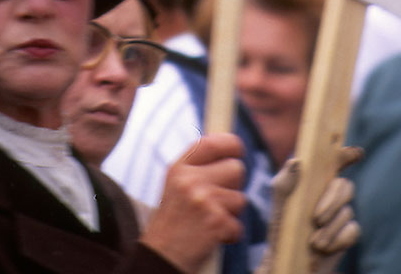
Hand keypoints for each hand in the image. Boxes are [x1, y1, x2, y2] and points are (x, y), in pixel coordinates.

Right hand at [140, 132, 245, 273]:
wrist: (160, 257)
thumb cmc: (171, 223)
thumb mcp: (175, 186)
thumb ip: (197, 168)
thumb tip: (230, 152)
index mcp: (179, 168)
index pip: (213, 142)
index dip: (231, 144)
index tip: (237, 151)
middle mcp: (190, 180)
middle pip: (236, 168)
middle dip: (233, 186)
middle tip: (218, 200)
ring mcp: (204, 200)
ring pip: (240, 199)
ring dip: (230, 214)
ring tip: (210, 221)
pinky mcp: (216, 222)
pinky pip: (238, 225)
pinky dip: (229, 234)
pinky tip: (211, 237)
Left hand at [256, 145, 362, 273]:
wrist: (288, 260)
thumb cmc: (282, 229)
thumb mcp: (279, 204)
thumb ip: (285, 182)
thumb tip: (296, 161)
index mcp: (315, 181)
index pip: (335, 162)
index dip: (347, 154)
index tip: (356, 153)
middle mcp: (330, 194)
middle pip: (345, 186)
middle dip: (332, 202)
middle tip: (316, 219)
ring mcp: (340, 214)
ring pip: (348, 211)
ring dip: (329, 228)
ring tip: (313, 242)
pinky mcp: (347, 234)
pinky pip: (353, 230)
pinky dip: (338, 240)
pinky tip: (324, 248)